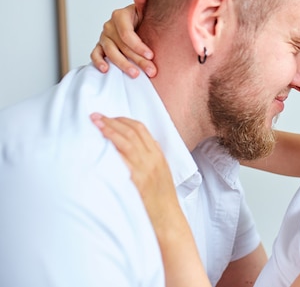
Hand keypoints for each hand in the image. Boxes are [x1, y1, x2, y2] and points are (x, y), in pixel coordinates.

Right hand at [90, 0, 156, 77]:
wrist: (136, 25)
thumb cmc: (142, 19)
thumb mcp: (144, 10)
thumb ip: (142, 1)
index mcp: (119, 16)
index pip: (127, 34)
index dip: (139, 45)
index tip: (151, 55)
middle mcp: (109, 26)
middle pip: (122, 46)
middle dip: (138, 60)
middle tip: (151, 71)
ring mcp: (103, 37)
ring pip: (111, 53)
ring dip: (123, 65)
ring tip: (136, 75)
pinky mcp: (99, 47)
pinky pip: (95, 54)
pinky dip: (98, 62)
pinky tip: (106, 70)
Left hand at [90, 113, 176, 229]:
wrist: (167, 221)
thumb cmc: (161, 202)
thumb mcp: (160, 175)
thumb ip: (150, 161)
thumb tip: (134, 150)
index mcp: (158, 156)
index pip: (141, 129)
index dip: (123, 120)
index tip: (109, 117)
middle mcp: (153, 159)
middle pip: (132, 131)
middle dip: (112, 121)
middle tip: (95, 116)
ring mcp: (145, 168)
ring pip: (126, 141)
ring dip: (109, 130)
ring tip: (95, 123)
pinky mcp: (137, 180)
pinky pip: (123, 159)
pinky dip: (112, 149)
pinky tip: (100, 145)